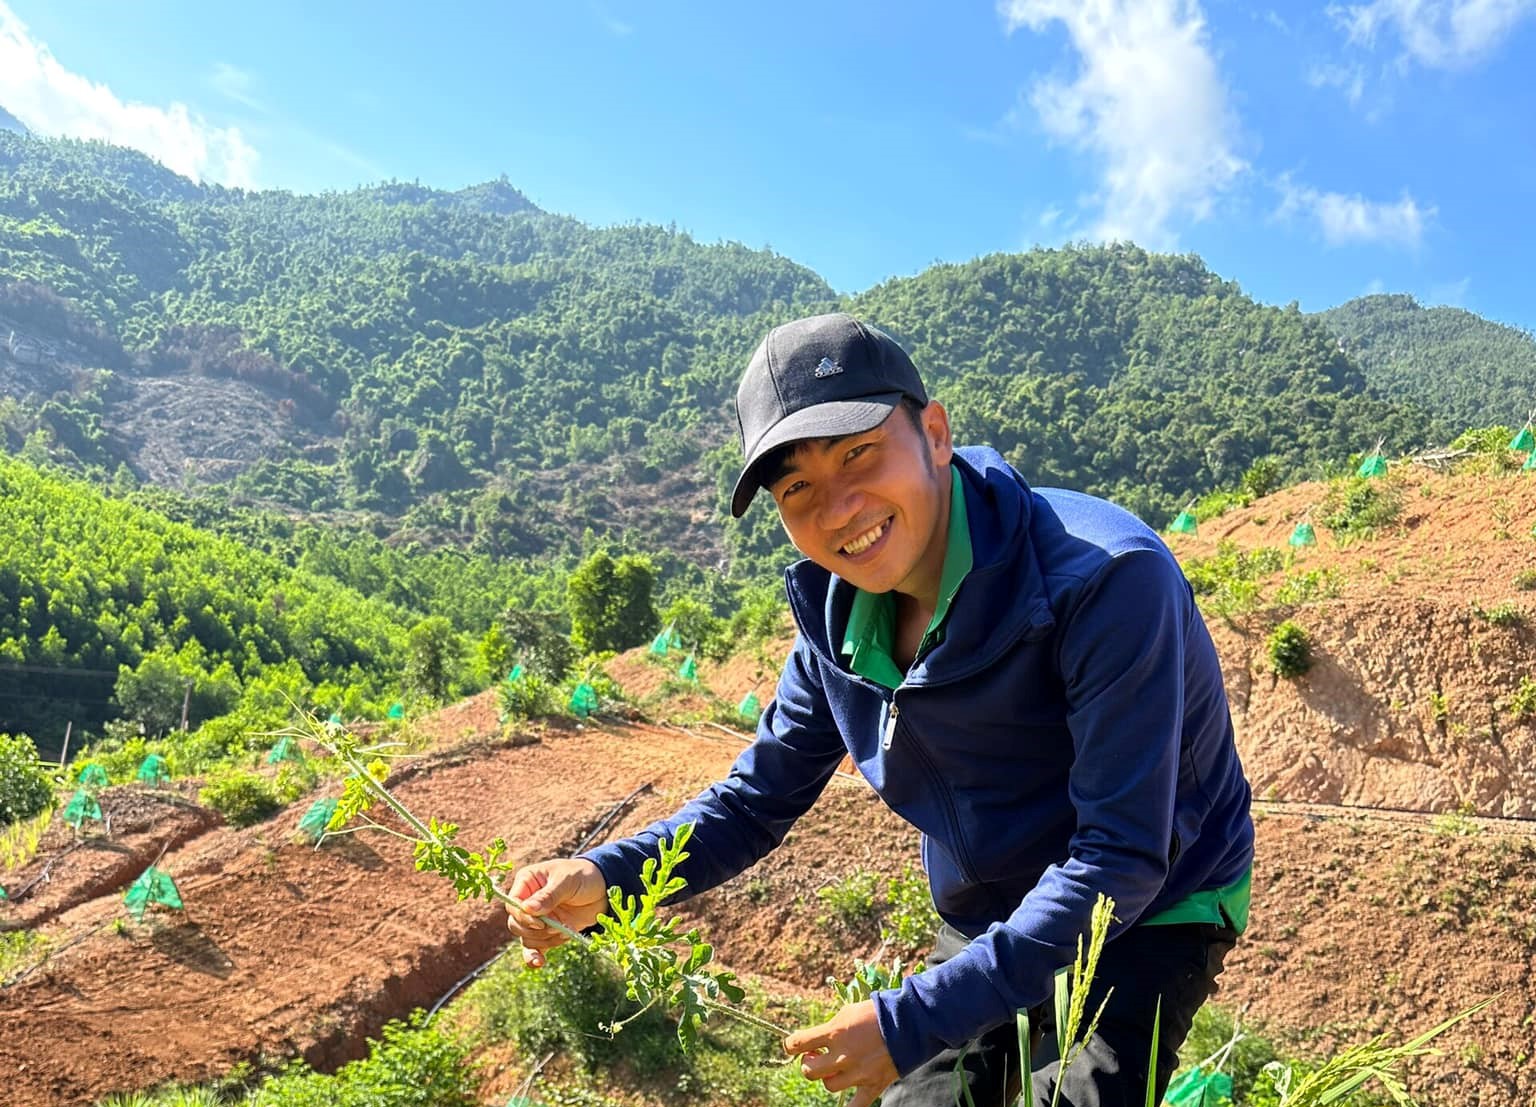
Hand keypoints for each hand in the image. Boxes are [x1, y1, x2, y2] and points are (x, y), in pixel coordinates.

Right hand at [505, 858, 607, 966]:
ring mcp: (537, 918)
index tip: (541, 922)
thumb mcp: (567, 880)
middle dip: (536, 930)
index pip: (513, 904)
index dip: (524, 917)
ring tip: (565, 930)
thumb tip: (528, 909)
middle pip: (516, 924)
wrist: (601, 888)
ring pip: (527, 938)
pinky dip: (535, 956)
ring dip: (545, 939)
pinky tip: (539, 962)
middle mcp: (527, 901)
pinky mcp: (547, 932)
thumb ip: (548, 895)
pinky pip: (534, 948)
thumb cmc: (582, 876)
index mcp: (527, 882)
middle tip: (556, 925)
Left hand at [784, 1000, 898, 1106]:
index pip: (798, 1043)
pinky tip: (847, 1098)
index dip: (791, 1045)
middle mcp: (842, 1055)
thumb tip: (818, 1039)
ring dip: (828, 1077)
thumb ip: (831, 1028)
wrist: (908, 1022)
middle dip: (808, 1063)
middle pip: (809, 1071)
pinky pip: (855, 1106)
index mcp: (834, 1032)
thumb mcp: (848, 1012)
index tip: (793, 1046)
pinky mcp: (872, 1085)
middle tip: (816, 1057)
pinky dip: (849, 1106)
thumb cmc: (877, 1012)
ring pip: (828, 1086)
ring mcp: (857, 1073)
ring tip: (835, 1069)